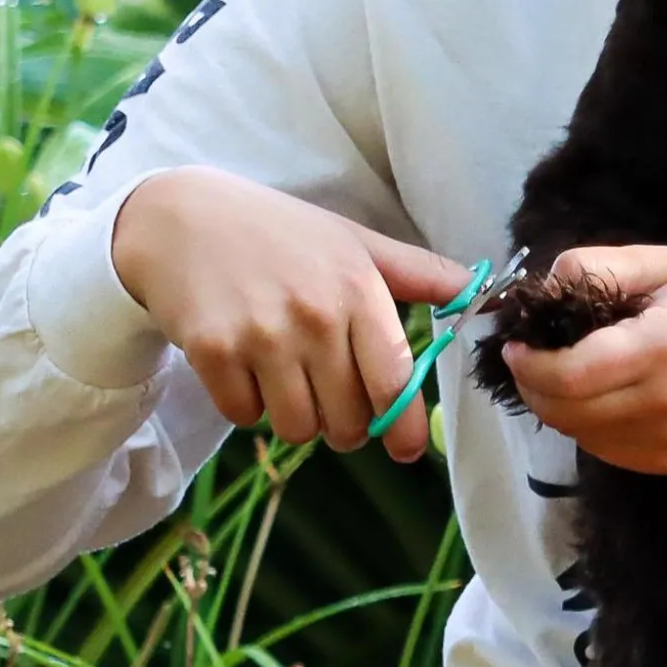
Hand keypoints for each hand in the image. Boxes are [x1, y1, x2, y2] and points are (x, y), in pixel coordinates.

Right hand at [111, 166, 472, 463]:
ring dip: (297, 415)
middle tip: (331, 392)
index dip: (402, 424)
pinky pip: (245, 417)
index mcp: (357, 288)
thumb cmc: (283, 232)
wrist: (185, 218)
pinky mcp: (212, 353)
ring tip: (287, 373)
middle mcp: (313, 316)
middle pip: (347, 417)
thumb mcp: (355, 241)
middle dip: (345, 420)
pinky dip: (248, 404)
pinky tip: (245, 363)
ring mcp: (260, 336)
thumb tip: (480, 291)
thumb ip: (419, 274)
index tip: (406, 448)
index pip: (393, 379)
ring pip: (297, 428)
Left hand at [502, 246, 666, 472]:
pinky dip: (587, 427)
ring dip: (557, 407)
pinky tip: (595, 397)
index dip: (530, 364)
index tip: (515, 344)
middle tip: (527, 357)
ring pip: (583, 437)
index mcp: (663, 347)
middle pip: (569, 412)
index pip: (573, 374)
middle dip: (533, 386)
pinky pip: (609, 452)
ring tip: (559, 373)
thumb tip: (545, 284)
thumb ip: (601, 267)